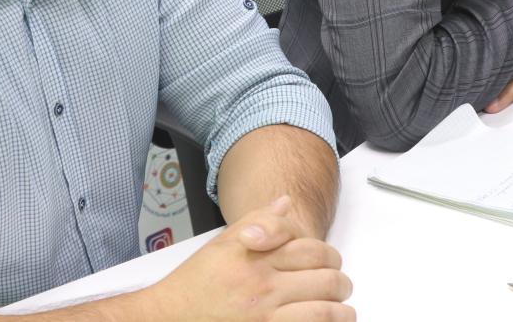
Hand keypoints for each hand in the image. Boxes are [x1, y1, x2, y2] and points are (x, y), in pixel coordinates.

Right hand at [143, 196, 353, 320]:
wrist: (169, 316)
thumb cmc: (195, 282)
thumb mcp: (224, 242)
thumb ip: (260, 220)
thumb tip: (286, 202)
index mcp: (258, 258)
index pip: (313, 250)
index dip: (330, 256)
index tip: (331, 262)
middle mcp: (264, 286)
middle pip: (326, 280)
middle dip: (341, 283)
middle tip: (341, 287)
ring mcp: (265, 316)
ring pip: (324, 312)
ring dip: (341, 312)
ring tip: (343, 311)